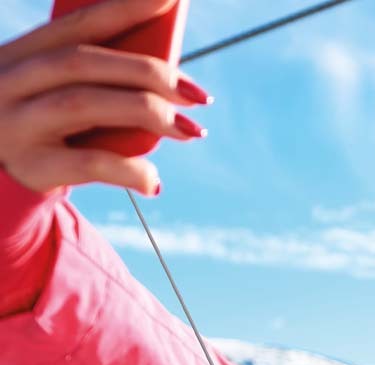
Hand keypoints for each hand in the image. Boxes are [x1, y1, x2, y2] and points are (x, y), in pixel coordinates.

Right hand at [0, 0, 209, 196]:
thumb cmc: (37, 132)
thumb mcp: (49, 95)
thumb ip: (91, 81)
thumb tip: (168, 82)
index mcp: (21, 53)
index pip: (80, 24)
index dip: (127, 8)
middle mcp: (13, 81)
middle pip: (85, 63)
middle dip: (149, 73)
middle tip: (198, 94)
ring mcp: (18, 123)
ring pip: (85, 104)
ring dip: (147, 114)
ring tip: (191, 130)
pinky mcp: (32, 166)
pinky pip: (89, 163)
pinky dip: (128, 169)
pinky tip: (154, 180)